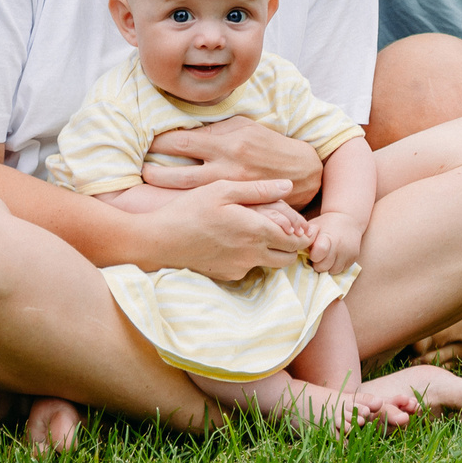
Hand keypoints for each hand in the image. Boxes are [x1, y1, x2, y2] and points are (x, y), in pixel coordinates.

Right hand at [137, 177, 308, 282]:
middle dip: (291, 246)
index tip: (302, 226)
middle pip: (287, 257)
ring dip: (272, 253)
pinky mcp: (226, 276)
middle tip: (286, 231)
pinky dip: (250, 257)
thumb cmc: (190, 209)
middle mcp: (252, 254)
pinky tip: (236, 242)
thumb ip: (258, 189)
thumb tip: (288, 186)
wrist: (159, 241)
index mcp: (256, 230)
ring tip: (261, 234)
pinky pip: (248, 268)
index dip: (302, 233)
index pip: (295, 239)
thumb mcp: (222, 189)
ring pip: (269, 265)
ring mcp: (239, 268)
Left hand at [143, 117, 323, 208]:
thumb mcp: (243, 127)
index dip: (158, 142)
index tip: (145, 141)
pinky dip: (185, 201)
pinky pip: (203, 203)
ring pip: (185, 193)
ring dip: (163, 189)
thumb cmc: (267, 145)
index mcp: (225, 143)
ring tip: (148, 184)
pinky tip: (171, 201)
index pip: (181, 142)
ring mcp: (227, 190)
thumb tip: (186, 130)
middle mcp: (224, 168)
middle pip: (176, 174)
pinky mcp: (233, 204)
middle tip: (139, 170)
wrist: (298, 173)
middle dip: (153, 172)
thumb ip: (215, 129)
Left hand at [304, 209, 364, 274]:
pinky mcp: (354, 258)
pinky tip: (334, 257)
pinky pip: (342, 270)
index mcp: (328, 237)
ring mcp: (348, 253)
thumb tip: (296, 247)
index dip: (313, 256)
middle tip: (317, 256)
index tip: (313, 251)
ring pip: (333, 271)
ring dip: (327, 267)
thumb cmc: (326, 224)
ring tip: (326, 257)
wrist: (348, 219)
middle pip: (323, 267)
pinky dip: (336, 266)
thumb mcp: (314, 226)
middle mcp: (340, 247)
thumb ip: (305, 237)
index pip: (318, 254)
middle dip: (318, 264)